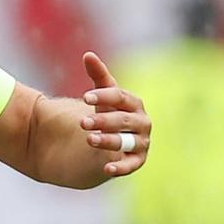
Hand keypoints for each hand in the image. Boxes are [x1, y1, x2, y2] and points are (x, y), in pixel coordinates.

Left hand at [78, 52, 150, 177]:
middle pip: (122, 120)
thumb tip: (88, 54)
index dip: (103, 96)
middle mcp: (141, 122)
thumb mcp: (102, 95)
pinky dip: (120, 167)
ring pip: (126, 141)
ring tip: (89, 140)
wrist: (112, 141)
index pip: (120, 97)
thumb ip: (98, 75)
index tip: (84, 97)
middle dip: (103, 121)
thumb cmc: (108, 112)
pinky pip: (131, 165)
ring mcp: (141, 142)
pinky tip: (106, 169)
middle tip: (82, 122)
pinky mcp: (137, 161)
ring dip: (109, 141)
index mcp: (133, 103)